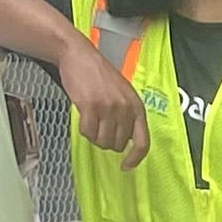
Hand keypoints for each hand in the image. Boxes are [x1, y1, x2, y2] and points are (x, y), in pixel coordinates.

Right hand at [61, 38, 148, 165]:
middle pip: (117, 144)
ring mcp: (108, 108)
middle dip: (107, 141)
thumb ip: (128, 116)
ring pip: (102, 141)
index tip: (126, 166)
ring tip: (91, 120)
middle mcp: (125, 109)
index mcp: (137, 107)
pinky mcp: (90, 106)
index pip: (142, 142)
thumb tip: (127, 141)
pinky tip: (83, 117)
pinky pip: (87, 132)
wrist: (78, 54)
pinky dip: (84, 130)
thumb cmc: (99, 74)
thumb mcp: (123, 94)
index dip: (135, 158)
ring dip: (94, 136)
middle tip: (99, 126)